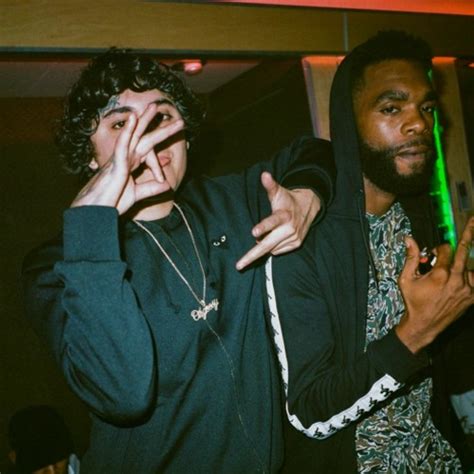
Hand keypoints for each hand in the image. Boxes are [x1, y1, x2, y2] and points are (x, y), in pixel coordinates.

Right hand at [71, 104, 183, 214]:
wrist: (94, 212)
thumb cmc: (110, 203)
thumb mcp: (136, 195)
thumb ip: (151, 188)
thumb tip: (167, 185)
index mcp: (129, 164)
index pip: (148, 147)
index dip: (160, 137)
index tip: (174, 130)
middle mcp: (124, 158)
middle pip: (143, 136)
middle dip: (155, 123)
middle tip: (167, 111)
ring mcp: (119, 159)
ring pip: (134, 136)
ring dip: (145, 120)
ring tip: (155, 106)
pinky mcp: (115, 165)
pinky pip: (122, 145)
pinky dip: (128, 132)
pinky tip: (133, 118)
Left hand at [236, 171, 320, 269]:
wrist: (308, 207)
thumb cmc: (287, 200)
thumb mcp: (278, 192)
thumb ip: (270, 185)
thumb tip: (264, 174)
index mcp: (283, 215)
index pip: (272, 222)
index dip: (263, 227)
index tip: (254, 232)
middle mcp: (289, 228)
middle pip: (268, 244)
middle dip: (252, 255)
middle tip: (239, 265)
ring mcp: (293, 238)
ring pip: (271, 248)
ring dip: (264, 245)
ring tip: (264, 234)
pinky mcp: (296, 244)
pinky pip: (278, 251)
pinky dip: (273, 247)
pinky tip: (274, 238)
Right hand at [396, 217, 473, 352]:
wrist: (424, 325)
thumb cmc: (413, 301)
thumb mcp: (406, 279)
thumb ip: (411, 257)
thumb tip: (409, 239)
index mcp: (440, 274)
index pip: (446, 249)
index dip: (440, 248)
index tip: (435, 254)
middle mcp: (456, 280)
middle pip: (465, 251)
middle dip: (469, 234)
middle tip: (473, 221)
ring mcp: (467, 289)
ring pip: (470, 268)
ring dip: (463, 267)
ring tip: (452, 275)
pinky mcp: (472, 297)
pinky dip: (470, 278)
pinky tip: (463, 279)